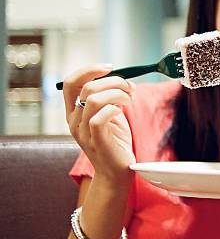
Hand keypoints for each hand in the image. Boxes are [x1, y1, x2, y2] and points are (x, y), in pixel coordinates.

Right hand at [62, 64, 135, 183]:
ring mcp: (83, 132)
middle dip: (113, 81)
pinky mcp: (96, 140)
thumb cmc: (116, 143)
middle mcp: (74, 121)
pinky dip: (115, 108)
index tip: (110, 67)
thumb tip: (121, 79)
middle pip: (86, 87)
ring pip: (94, 99)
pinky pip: (100, 117)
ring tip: (130, 99)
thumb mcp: (111, 115)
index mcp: (74, 112)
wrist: (117, 172)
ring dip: (117, 93)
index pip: (71, 82)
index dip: (89, 70)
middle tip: (130, 87)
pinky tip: (123, 111)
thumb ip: (109, 99)